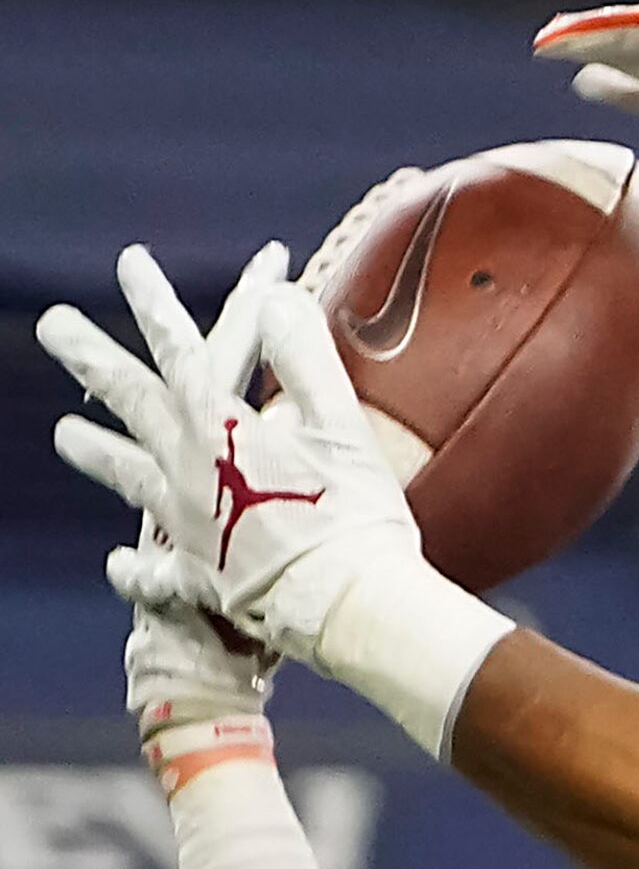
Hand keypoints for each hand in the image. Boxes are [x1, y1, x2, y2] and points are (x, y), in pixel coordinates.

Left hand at [44, 250, 512, 756]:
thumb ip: (305, 357)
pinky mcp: (199, 580)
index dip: (155, 301)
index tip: (131, 262)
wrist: (346, 607)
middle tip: (54, 324)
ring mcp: (187, 525)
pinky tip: (119, 563)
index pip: (182, 349)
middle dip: (92, 357)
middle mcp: (189, 469)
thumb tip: (278, 299)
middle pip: (131, 402)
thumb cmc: (354, 517)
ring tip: (62, 434)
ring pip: (127, 477)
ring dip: (94, 452)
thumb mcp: (343, 426)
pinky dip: (132, 568)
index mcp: (223, 426)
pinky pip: (153, 574)